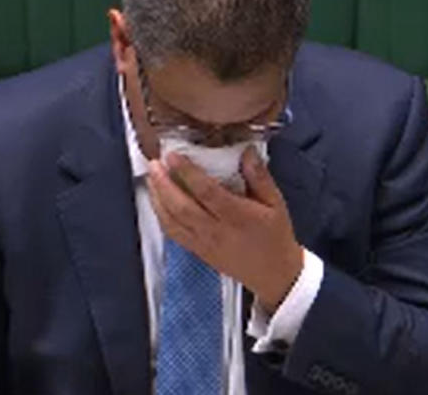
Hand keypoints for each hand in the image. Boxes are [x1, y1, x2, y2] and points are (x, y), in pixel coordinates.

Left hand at [147, 146, 303, 313]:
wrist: (274, 275)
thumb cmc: (276, 237)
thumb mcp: (276, 204)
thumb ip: (260, 177)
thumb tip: (247, 151)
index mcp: (238, 217)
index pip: (206, 192)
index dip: (187, 172)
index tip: (173, 156)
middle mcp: (216, 231)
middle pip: (182, 207)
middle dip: (163, 184)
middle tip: (154, 163)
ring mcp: (204, 243)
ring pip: (172, 221)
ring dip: (158, 198)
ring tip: (151, 177)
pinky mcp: (197, 251)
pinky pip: (173, 233)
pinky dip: (161, 216)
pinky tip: (157, 201)